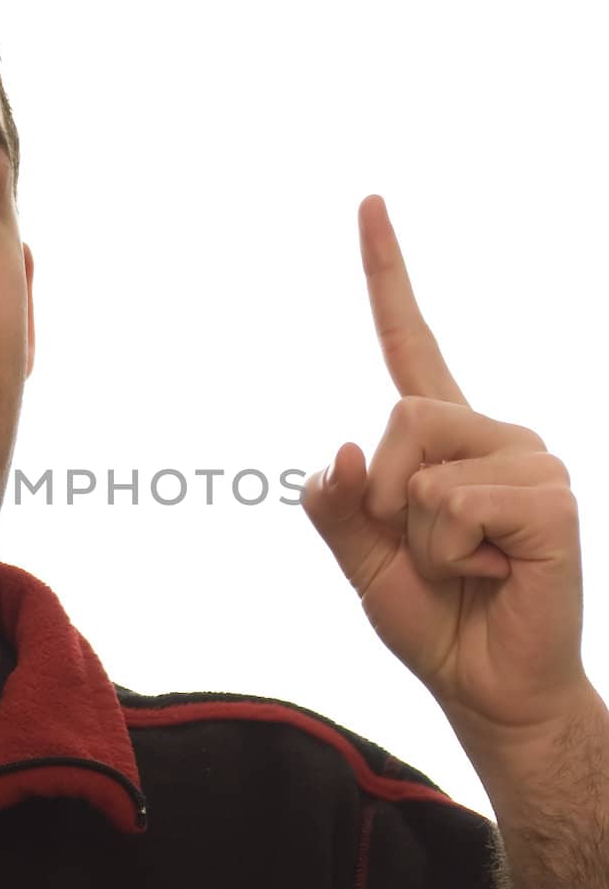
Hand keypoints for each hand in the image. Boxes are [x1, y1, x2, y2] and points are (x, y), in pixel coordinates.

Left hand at [300, 194, 592, 763]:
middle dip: (383, 498)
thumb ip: (336, 506)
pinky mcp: (552, 499)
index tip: (369, 202)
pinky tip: (495, 570)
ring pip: (423, 472)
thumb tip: (342, 449)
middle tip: (420, 546)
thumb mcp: (360, 561)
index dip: (387, 275)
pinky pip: (457, 507)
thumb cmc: (433, 617)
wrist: (486, 686)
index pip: (409, 341)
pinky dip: (453, 552)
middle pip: (401, 416)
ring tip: (466, 564)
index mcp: (442, 438)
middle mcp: (491, 433)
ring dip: (419, 538)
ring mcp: (528, 461)